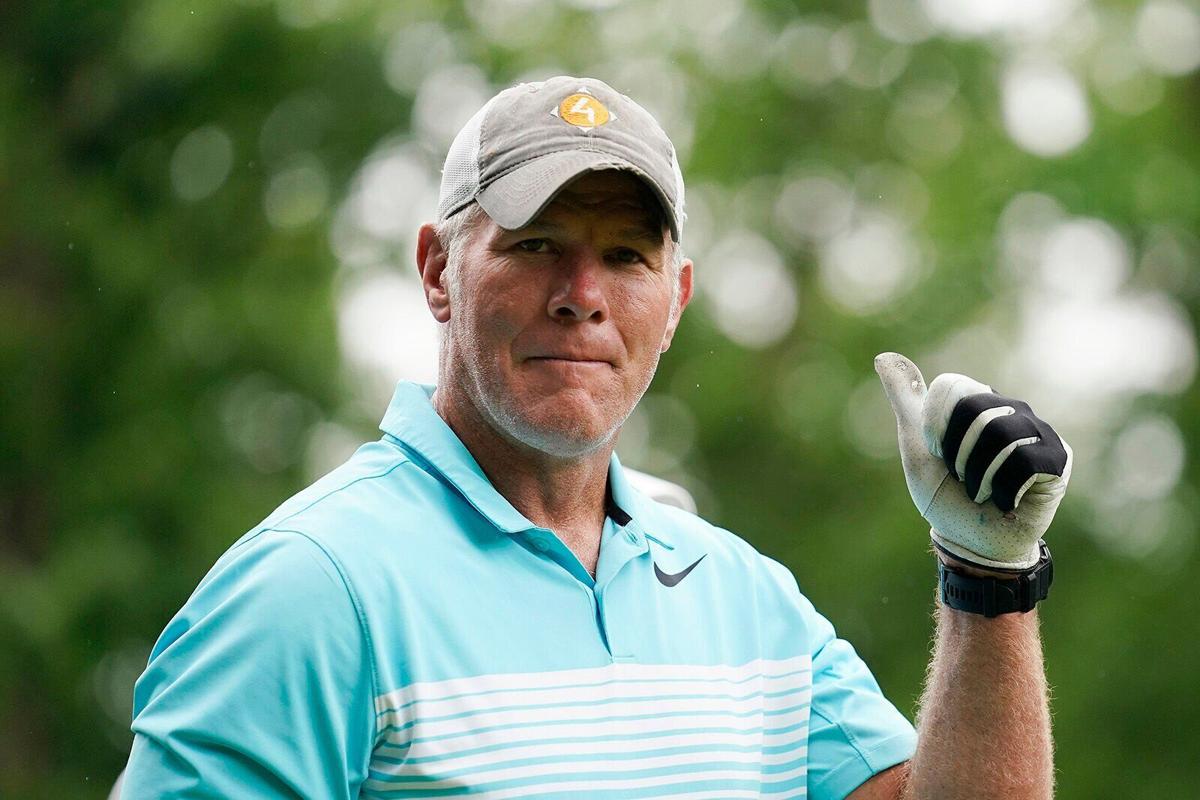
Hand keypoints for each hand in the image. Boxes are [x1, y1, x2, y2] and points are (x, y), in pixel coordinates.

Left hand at [874, 352, 1071, 569]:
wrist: (973, 543)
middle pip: (975, 409)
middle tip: (961, 476)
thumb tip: (882, 357)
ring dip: (979, 475)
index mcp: (976, 399)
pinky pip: (1026, 461)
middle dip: (957, 453)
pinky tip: (1005, 500)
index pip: (951, 388)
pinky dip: (1004, 489)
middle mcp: (1010, 408)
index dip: (936, 426)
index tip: (938, 452)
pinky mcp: (1058, 458)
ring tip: (982, 490)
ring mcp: (1038, 431)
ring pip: (1002, 434)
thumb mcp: (916, 446)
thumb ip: (905, 400)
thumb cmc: (945, 495)